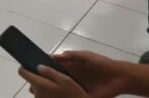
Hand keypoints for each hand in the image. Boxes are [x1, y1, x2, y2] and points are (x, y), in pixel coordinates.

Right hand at [25, 51, 148, 97]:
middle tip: (30, 86)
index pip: (52, 67)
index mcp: (70, 67)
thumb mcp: (85, 56)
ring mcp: (77, 88)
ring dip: (49, 93)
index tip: (29, 69)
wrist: (119, 77)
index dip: (41, 68)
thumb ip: (70, 56)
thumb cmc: (101, 64)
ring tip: (37, 95)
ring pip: (59, 91)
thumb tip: (53, 56)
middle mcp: (71, 78)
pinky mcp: (83, 97)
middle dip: (41, 82)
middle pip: (53, 80)